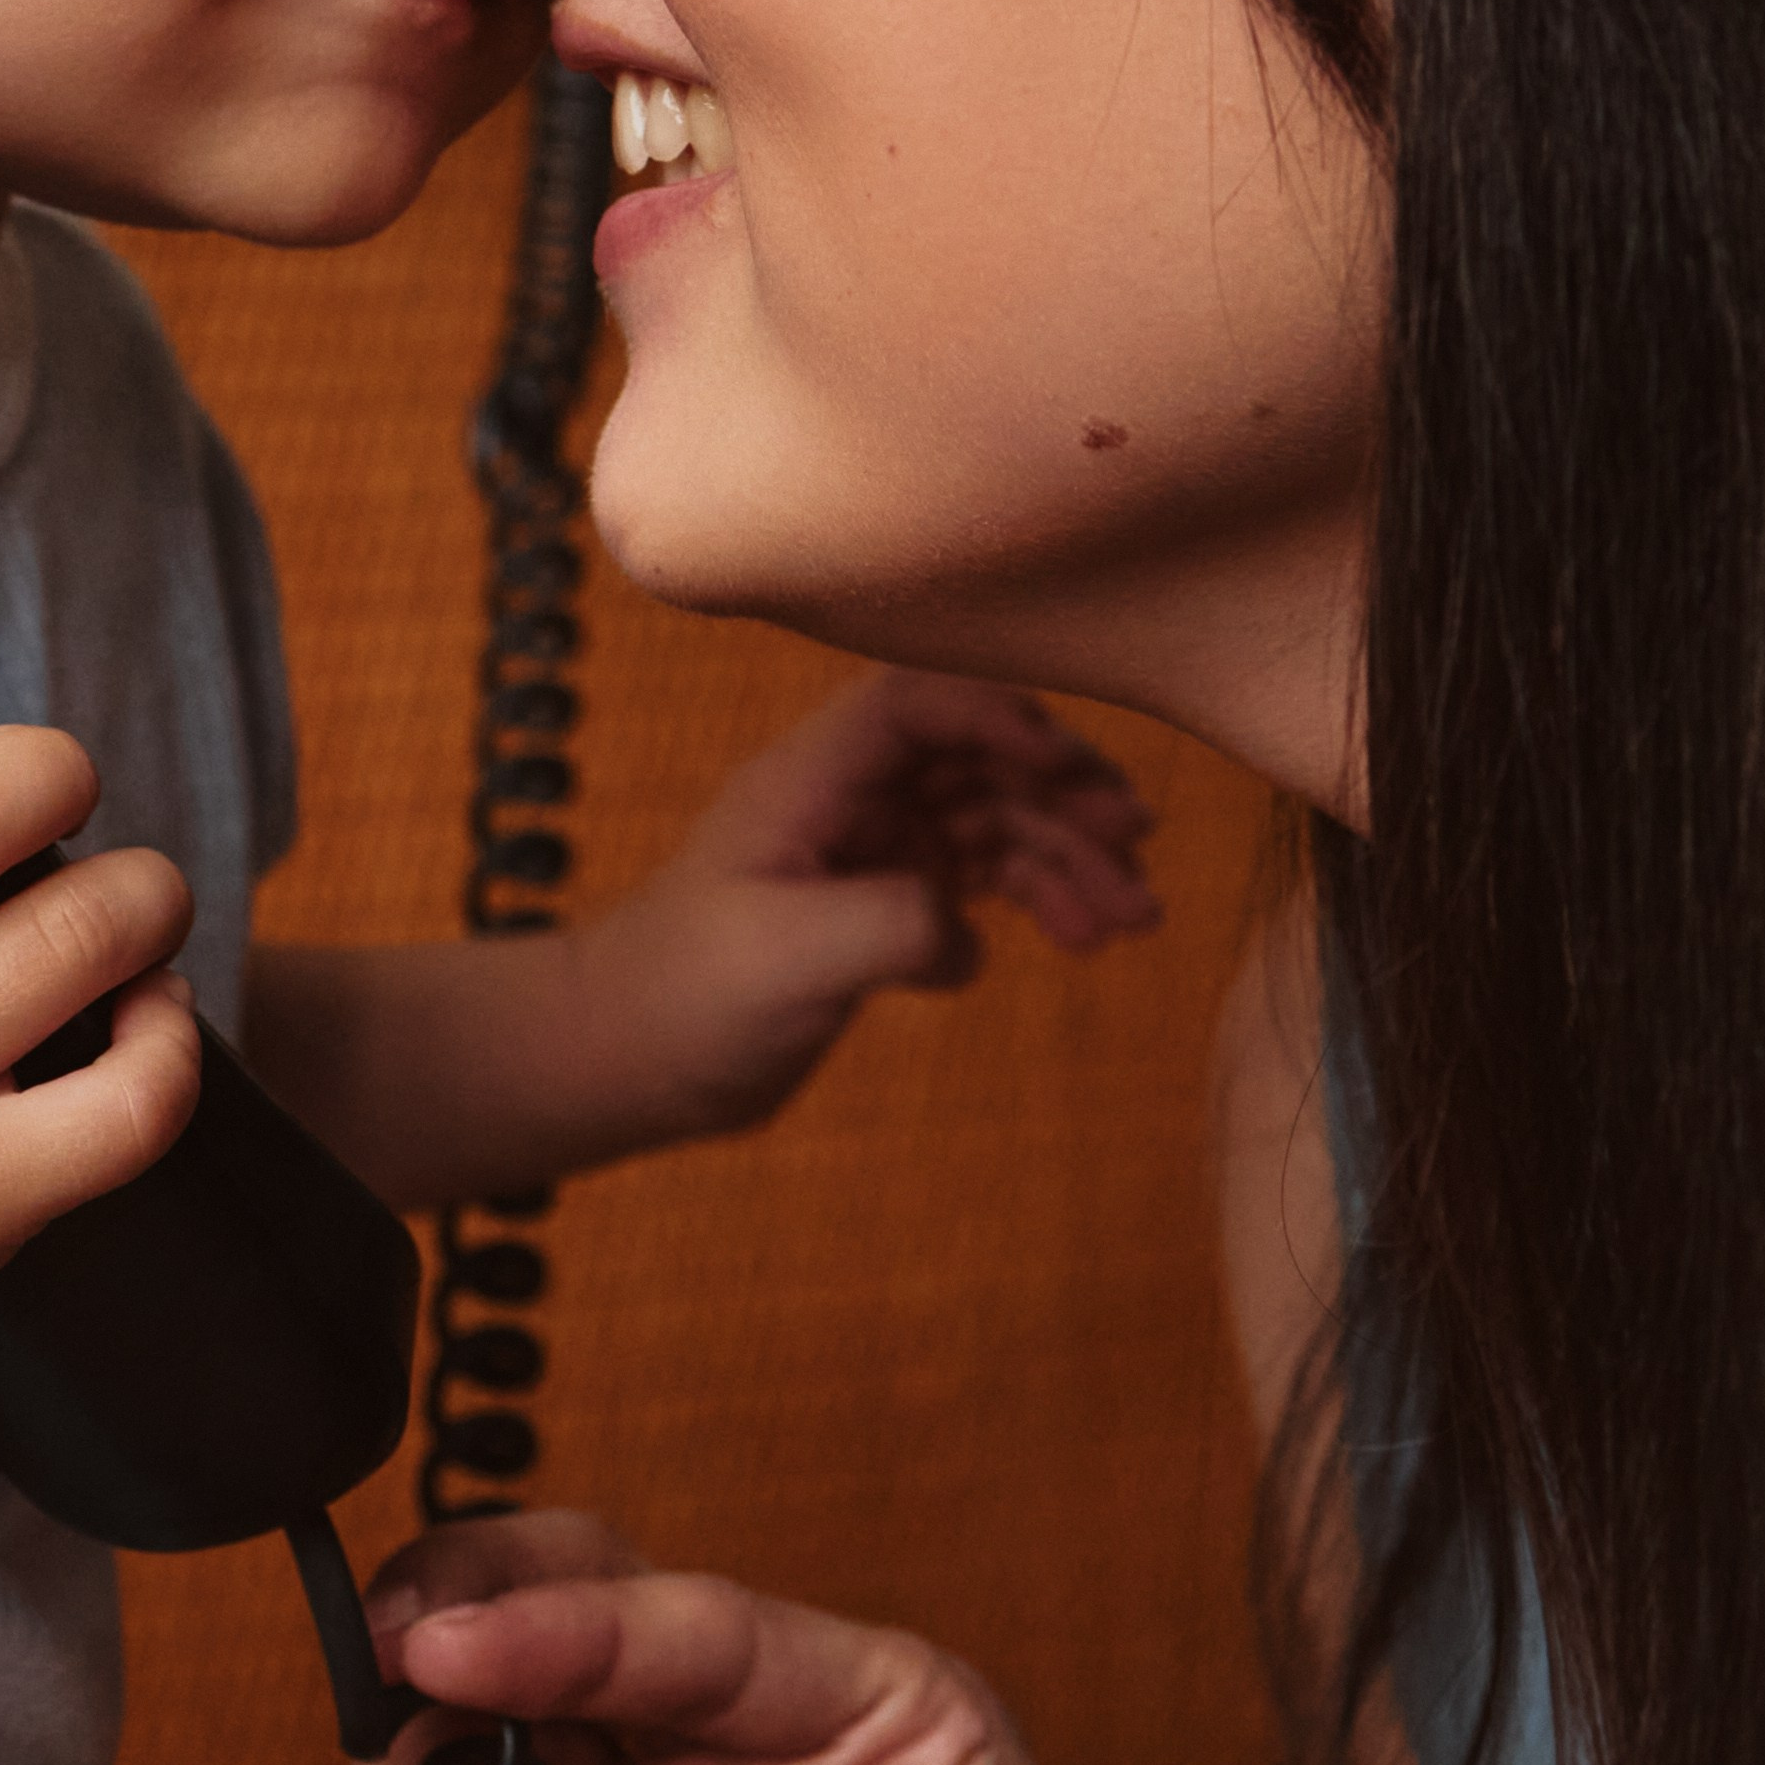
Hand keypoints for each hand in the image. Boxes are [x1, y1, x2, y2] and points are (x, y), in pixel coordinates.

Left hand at [575, 668, 1159, 1144]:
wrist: (626, 1060)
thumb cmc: (684, 996)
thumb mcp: (787, 958)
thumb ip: (892, 925)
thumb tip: (969, 931)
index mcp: (813, 778)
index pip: (922, 704)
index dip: (1002, 717)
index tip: (1069, 768)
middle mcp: (850, 798)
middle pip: (981, 760)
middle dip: (1065, 797)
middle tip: (1139, 849)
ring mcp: (872, 848)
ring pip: (995, 824)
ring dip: (1067, 861)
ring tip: (1132, 923)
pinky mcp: (884, 905)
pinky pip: (982, 882)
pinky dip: (1036, 903)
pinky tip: (1074, 944)